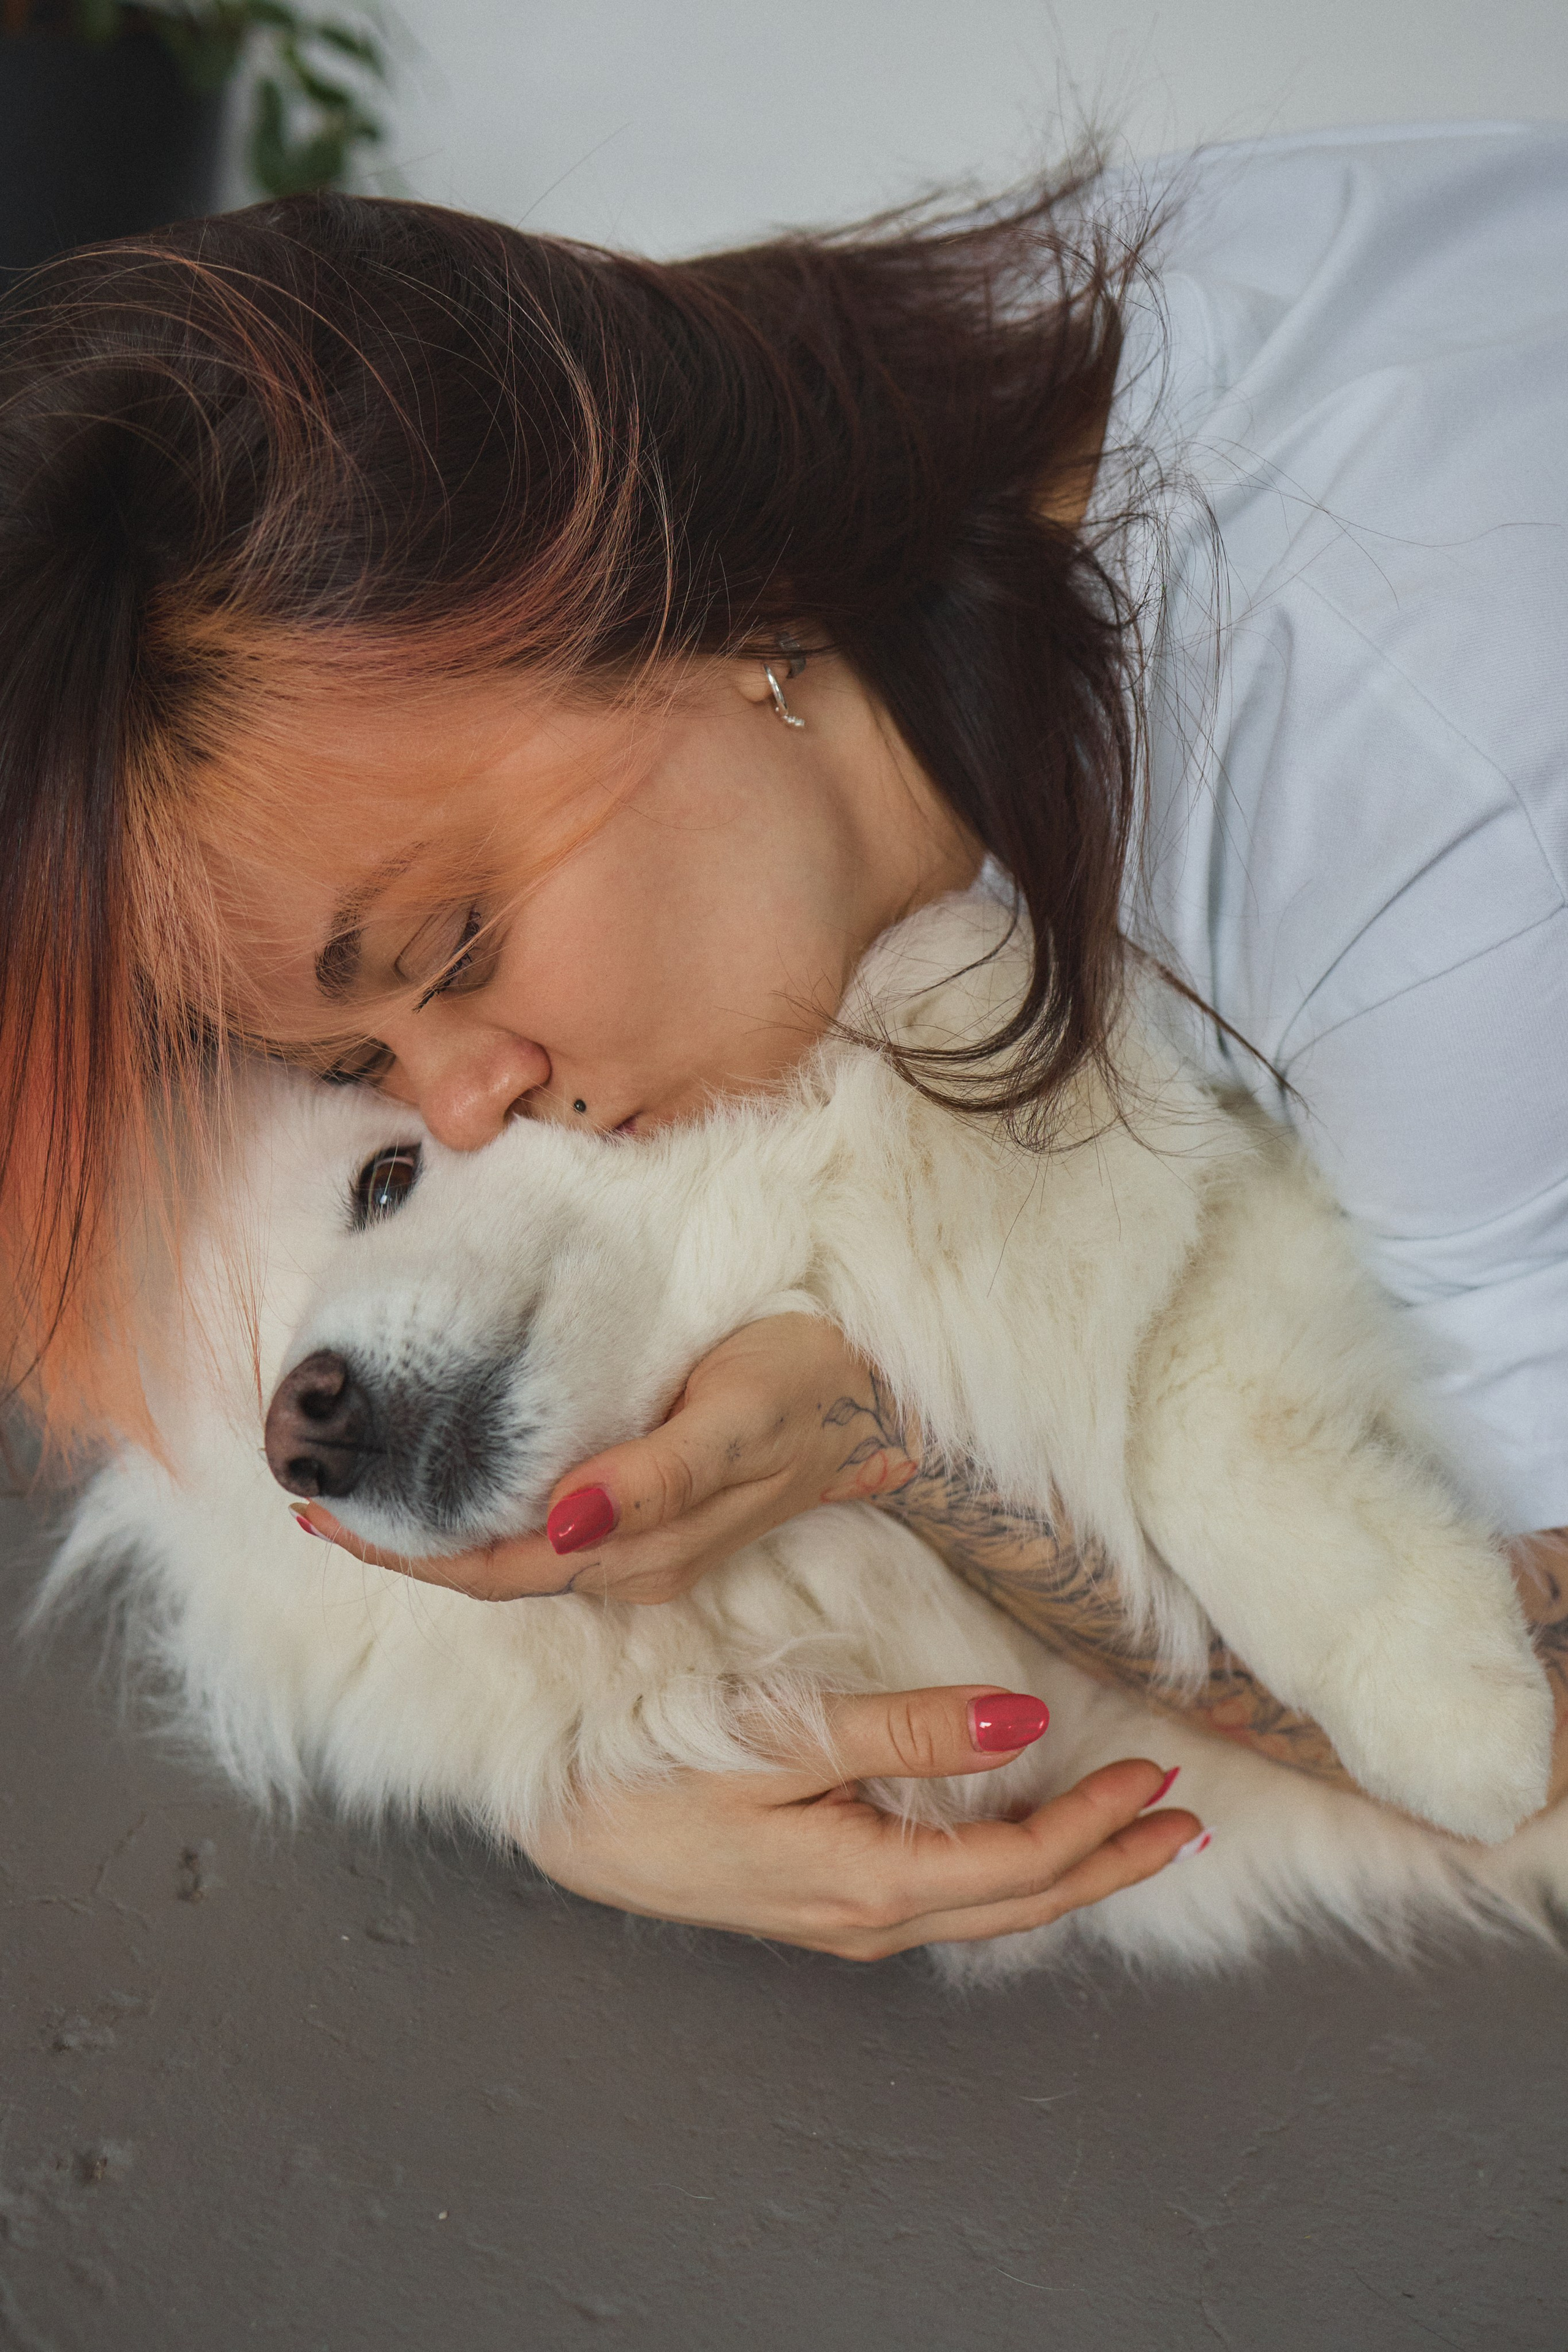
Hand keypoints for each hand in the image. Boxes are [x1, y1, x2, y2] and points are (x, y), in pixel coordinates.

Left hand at [296, 1313, 908, 1603]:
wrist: (880, 1400)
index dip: (407, 1552)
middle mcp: (631, 1566)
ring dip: (436, 1531)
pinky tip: (450, 1477)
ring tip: (361, 1486)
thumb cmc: (807, 1388)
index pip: (494, 1569)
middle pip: (490, 1572)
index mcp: (641, 1553)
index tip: (326, 1518)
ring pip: (514, 1556)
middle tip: (315, 1494)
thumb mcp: (737, 1419)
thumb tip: (565, 1524)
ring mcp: (642, 1548)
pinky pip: (545, 1529)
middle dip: (401, 1545)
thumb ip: (657, 1478)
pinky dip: (483, 1510)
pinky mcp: (651, 1517)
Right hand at [524, 1683, 1207, 1956]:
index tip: (1159, 1777)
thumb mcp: (785, 1736)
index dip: (1099, 1825)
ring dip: (1067, 1871)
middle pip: (1022, 1902)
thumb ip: (908, 1730)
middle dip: (1110, 1863)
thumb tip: (1024, 1725)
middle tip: (1181, 1819)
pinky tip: (1021, 1844)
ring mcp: (845, 1922)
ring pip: (988, 1907)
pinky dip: (1008, 1872)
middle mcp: (870, 1920)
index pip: (1023, 1864)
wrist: (564, 1820)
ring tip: (1128, 1832)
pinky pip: (945, 1899)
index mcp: (871, 1883)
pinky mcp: (823, 1905)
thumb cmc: (659, 1769)